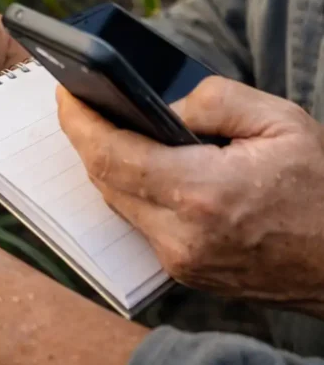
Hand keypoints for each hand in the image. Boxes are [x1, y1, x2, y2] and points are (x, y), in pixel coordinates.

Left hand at [57, 77, 323, 316]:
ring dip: (107, 162)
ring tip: (103, 120)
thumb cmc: (323, 188)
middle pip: (106, 180)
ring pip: (120, 203)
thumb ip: (212, 101)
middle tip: (80, 97)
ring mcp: (184, 262)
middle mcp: (183, 236)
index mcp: (202, 194)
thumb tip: (164, 109)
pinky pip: (143, 222)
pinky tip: (137, 159)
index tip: (66, 91)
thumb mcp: (278, 121)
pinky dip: (133, 188)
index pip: (111, 155)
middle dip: (86, 136)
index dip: (79, 120)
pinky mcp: (189, 273)